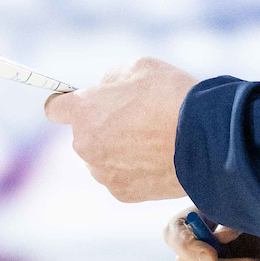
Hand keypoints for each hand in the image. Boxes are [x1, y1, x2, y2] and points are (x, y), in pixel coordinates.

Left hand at [42, 56, 196, 202]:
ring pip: (102, 158)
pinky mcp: (121, 193)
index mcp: (83, 111)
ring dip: (117, 150)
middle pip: (84, 134)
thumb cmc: (172, 96)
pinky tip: (157, 158)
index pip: (55, 108)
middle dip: (102, 126)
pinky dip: (134, 170)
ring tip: (151, 140)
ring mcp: (102, 172)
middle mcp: (85, 144)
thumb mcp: (138, 67)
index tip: (79, 104)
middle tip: (135, 119)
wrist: (204, 138)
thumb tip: (103, 90)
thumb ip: (110, 79)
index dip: (67, 104)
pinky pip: (120, 177)